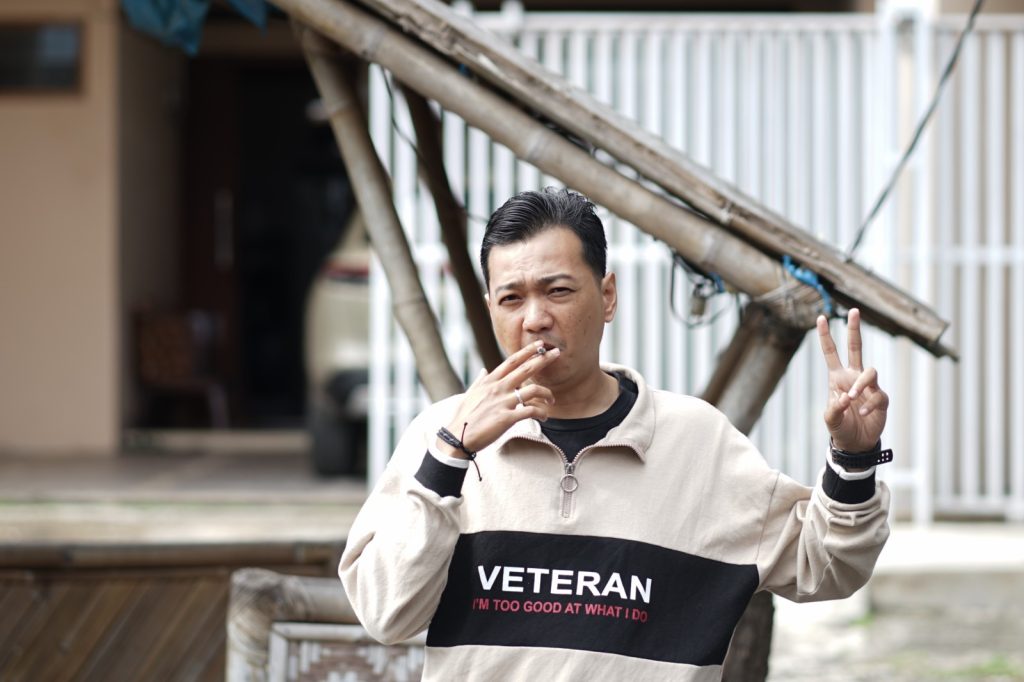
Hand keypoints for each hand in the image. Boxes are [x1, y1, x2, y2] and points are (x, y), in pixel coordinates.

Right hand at [439, 340, 560, 457]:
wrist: (457, 436)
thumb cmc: (463, 417)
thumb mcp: (470, 394)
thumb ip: (479, 381)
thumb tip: (483, 370)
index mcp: (490, 381)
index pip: (512, 361)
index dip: (527, 351)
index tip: (540, 344)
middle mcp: (498, 388)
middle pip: (525, 369)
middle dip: (543, 359)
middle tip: (556, 353)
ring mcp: (503, 402)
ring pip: (533, 390)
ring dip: (547, 393)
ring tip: (551, 400)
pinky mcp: (507, 418)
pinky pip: (531, 411)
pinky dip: (541, 413)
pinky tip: (544, 417)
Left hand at [816, 308, 888, 452]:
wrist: (856, 444)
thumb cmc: (840, 427)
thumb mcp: (830, 419)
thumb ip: (835, 408)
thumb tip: (847, 396)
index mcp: (837, 377)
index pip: (831, 352)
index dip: (825, 336)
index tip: (820, 318)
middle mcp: (853, 377)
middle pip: (856, 347)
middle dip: (854, 329)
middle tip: (853, 311)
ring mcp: (869, 387)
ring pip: (870, 371)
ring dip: (861, 383)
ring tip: (852, 397)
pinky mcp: (881, 399)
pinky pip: (878, 395)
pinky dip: (870, 404)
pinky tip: (864, 414)